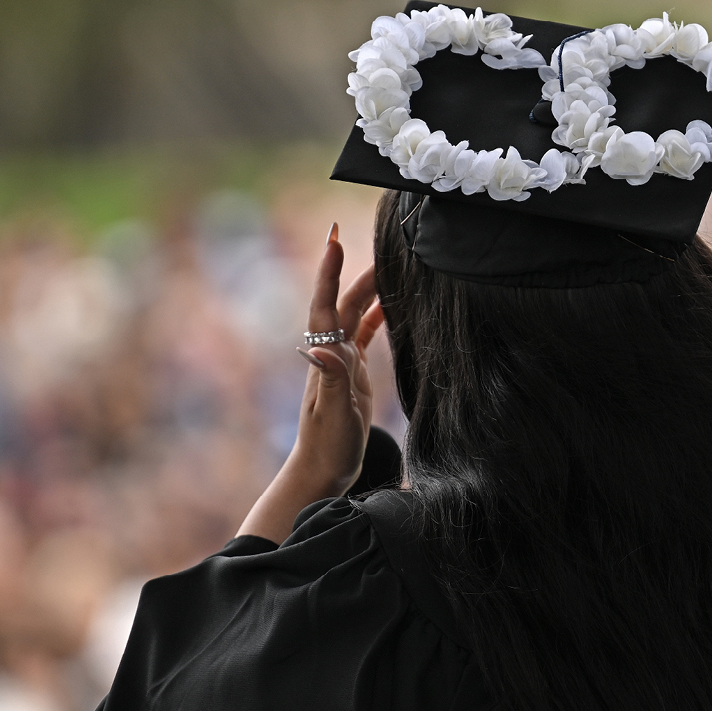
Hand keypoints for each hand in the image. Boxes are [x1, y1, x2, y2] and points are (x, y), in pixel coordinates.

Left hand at [237, 224, 385, 542]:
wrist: (322, 471)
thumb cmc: (328, 447)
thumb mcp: (335, 414)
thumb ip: (333, 379)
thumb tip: (322, 347)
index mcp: (327, 359)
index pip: (326, 306)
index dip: (329, 272)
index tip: (334, 239)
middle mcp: (331, 354)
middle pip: (341, 302)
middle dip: (350, 270)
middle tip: (363, 239)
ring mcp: (341, 363)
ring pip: (353, 315)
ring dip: (366, 289)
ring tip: (387, 264)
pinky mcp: (353, 375)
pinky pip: (363, 336)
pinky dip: (375, 317)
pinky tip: (389, 306)